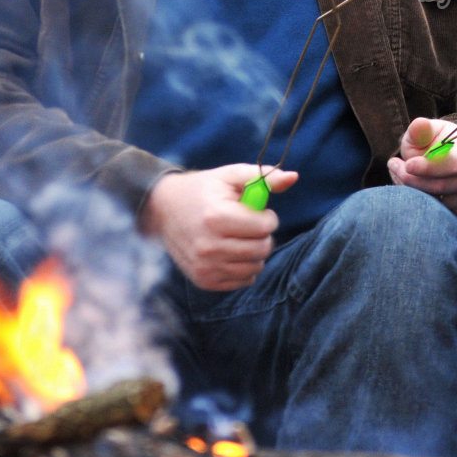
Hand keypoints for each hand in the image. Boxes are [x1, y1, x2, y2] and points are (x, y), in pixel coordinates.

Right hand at [139, 165, 297, 290]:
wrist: (163, 210)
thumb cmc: (204, 190)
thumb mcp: (231, 176)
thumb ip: (263, 177)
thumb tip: (293, 177)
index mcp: (217, 217)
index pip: (265, 227)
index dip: (267, 217)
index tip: (255, 210)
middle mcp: (209, 246)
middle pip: (262, 249)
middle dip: (263, 235)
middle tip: (248, 225)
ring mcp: (205, 267)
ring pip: (255, 268)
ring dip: (255, 252)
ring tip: (239, 237)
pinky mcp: (203, 280)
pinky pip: (242, 281)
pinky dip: (244, 267)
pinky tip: (231, 252)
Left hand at [388, 117, 456, 217]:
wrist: (452, 157)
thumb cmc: (437, 142)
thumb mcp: (429, 130)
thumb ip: (422, 129)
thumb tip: (418, 125)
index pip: (453, 164)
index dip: (429, 167)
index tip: (407, 164)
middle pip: (441, 186)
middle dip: (412, 179)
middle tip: (393, 165)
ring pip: (436, 202)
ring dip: (411, 190)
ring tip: (397, 173)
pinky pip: (436, 214)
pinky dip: (418, 203)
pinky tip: (408, 187)